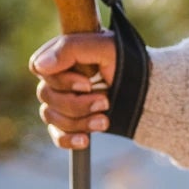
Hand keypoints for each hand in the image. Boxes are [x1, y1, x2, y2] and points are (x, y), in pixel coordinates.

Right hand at [30, 33, 117, 149]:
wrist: (149, 89)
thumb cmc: (126, 61)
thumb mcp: (104, 47)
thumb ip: (70, 50)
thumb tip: (39, 66)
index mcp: (63, 56)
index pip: (39, 68)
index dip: (60, 80)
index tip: (87, 84)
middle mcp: (59, 78)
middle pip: (46, 95)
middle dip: (77, 103)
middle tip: (105, 101)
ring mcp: (64, 101)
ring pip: (51, 116)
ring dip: (79, 121)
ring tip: (105, 119)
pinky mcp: (71, 121)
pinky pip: (57, 135)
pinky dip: (68, 139)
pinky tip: (85, 140)